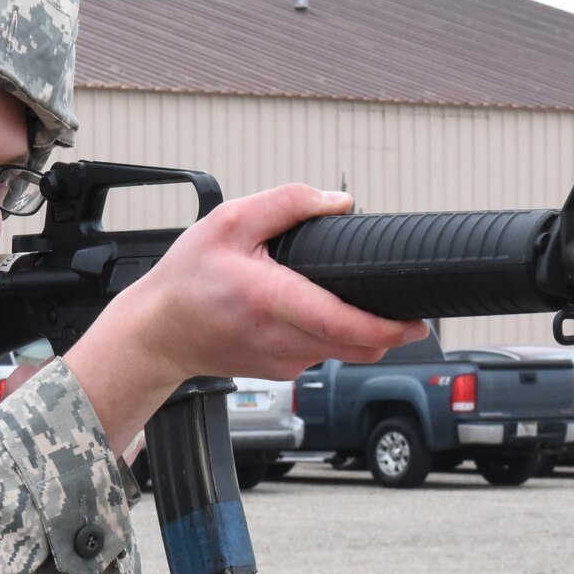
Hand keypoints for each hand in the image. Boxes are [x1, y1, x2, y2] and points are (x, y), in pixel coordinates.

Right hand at [64, 184, 428, 448]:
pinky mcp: (279, 371)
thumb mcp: (229, 221)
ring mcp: (282, 362)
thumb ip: (287, 203)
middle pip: (358, 346)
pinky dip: (329, 335)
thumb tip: (338, 203)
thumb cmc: (187, 280)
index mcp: (271, 300)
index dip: (388, 328)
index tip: (417, 322)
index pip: (343, 324)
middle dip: (387, 329)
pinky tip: (311, 311)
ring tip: (351, 299)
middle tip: (403, 305)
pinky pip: (320, 354)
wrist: (156, 333)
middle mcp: (281, 340)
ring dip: (358, 331)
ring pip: (343, 352)